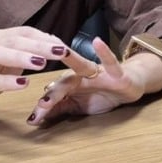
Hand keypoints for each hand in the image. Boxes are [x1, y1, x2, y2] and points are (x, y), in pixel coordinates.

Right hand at [0, 27, 69, 117]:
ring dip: (21, 57)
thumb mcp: (12, 60)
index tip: (64, 46)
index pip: (25, 32)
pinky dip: (8, 82)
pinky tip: (23, 84)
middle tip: (60, 51)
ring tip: (41, 63)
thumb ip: (30, 50)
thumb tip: (55, 42)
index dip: (45, 38)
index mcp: (0, 38)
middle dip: (39, 45)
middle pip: (15, 40)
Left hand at [26, 37, 146, 125]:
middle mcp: (80, 75)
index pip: (54, 95)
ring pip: (81, 65)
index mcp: (70, 83)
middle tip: (42, 104)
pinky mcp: (115, 71)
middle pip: (64, 82)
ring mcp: (97, 71)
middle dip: (53, 93)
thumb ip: (59, 109)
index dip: (44, 107)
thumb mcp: (79, 107)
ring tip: (62, 51)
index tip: (32, 120)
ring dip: (71, 58)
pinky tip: (97, 42)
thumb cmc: (102, 95)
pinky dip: (105, 52)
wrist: (129, 86)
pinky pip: (110, 61)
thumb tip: (36, 118)